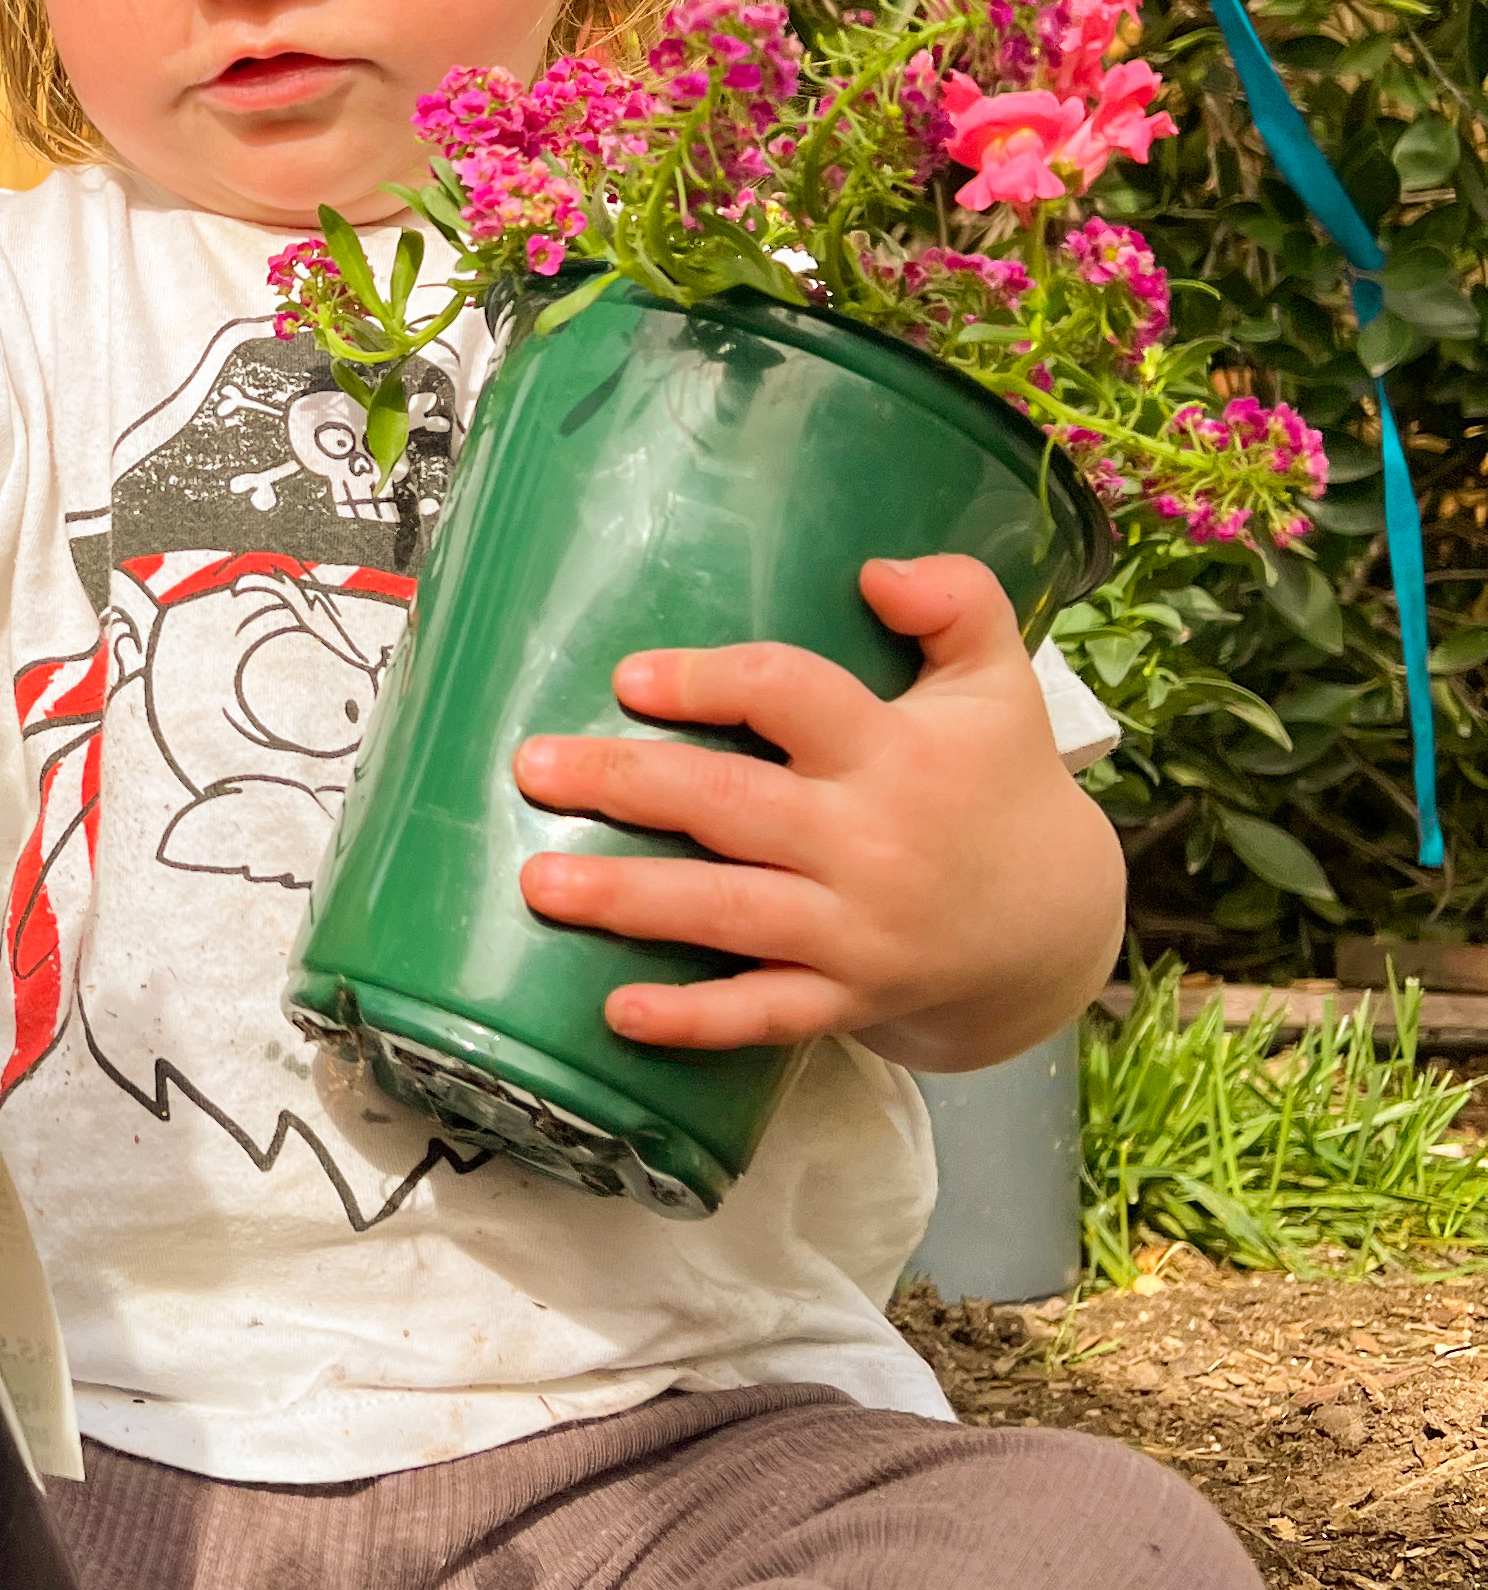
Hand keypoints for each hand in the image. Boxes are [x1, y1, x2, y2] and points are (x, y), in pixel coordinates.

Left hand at [511, 553, 1126, 1072]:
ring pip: (728, 912)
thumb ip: (957, 600)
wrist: (1056, 927)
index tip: (628, 678)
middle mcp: (870, 842)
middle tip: (533, 766)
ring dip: (628, 900)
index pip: (791, 698)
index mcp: (896, 752)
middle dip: (627, 784)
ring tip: (539, 883)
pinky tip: (615, 1010)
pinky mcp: (846, 999)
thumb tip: (875, 570)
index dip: (708, 681)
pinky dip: (693, 1019)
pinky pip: (762, 1014)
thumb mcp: (1000, 680)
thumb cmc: (1001, 785)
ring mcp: (856, 931)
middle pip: (732, 804)